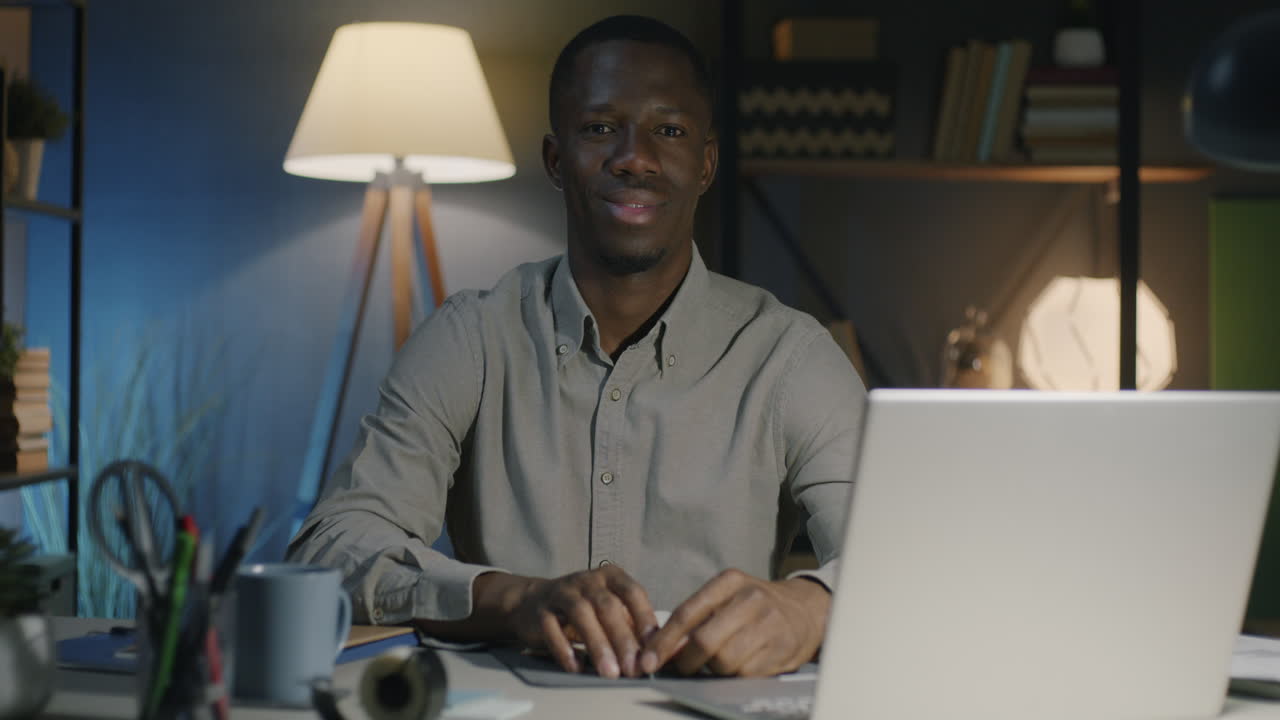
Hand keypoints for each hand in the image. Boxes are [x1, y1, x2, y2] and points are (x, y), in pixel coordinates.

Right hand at [509, 565, 658, 677]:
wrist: (535, 602)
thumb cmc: (586, 609)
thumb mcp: (613, 610)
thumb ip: (637, 627)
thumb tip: (669, 649)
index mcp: (611, 577)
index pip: (633, 593)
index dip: (644, 619)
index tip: (654, 648)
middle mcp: (587, 580)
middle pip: (608, 606)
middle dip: (622, 639)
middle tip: (633, 668)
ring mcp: (562, 592)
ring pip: (581, 614)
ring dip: (597, 644)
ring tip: (610, 672)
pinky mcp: (541, 610)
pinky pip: (551, 628)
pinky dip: (564, 649)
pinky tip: (576, 667)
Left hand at [639, 569, 828, 676]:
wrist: (807, 609)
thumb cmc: (757, 605)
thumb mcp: (727, 598)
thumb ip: (696, 619)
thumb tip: (661, 649)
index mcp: (729, 581)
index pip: (687, 613)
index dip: (664, 641)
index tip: (649, 659)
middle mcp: (750, 599)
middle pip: (703, 641)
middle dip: (685, 662)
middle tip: (681, 668)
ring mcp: (768, 624)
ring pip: (723, 661)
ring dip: (712, 670)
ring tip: (715, 663)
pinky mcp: (781, 649)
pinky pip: (744, 673)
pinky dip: (734, 676)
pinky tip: (738, 666)